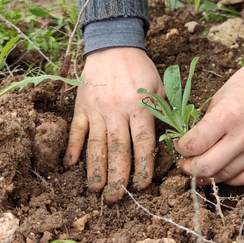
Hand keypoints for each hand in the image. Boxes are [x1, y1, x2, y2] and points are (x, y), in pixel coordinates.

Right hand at [65, 48, 163, 200]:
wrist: (113, 45)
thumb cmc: (139, 69)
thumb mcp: (159, 87)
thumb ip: (163, 112)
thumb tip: (173, 140)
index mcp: (139, 106)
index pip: (142, 142)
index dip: (143, 164)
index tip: (142, 184)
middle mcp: (116, 110)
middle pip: (117, 148)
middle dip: (117, 175)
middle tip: (116, 197)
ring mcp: (96, 109)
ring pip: (95, 143)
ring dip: (95, 168)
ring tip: (96, 188)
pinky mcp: (81, 106)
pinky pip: (76, 130)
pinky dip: (72, 147)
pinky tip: (70, 165)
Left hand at [175, 44, 243, 185]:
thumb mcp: (220, 96)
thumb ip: (206, 123)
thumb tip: (190, 145)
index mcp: (227, 115)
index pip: (194, 145)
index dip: (181, 148)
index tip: (179, 145)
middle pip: (206, 167)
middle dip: (189, 168)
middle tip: (184, 163)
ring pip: (224, 176)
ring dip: (207, 175)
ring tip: (200, 168)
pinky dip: (229, 178)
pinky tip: (221, 170)